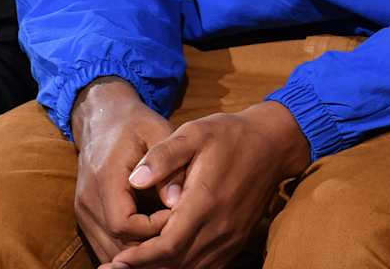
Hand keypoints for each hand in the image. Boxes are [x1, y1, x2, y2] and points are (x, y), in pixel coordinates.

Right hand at [71, 78, 177, 263]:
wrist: (102, 119)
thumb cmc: (135, 124)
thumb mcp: (157, 131)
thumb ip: (168, 164)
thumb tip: (176, 200)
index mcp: (105, 179)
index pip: (123, 224)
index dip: (153, 229)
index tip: (178, 216)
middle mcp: (88, 200)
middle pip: (114, 243)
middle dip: (147, 248)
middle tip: (178, 238)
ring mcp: (83, 211)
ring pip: (107, 248)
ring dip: (136, 253)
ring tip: (167, 244)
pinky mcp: (86, 215)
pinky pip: (104, 242)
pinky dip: (126, 249)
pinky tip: (151, 244)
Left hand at [99, 101, 311, 268]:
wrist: (274, 142)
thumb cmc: (231, 135)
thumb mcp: (195, 133)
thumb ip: (163, 155)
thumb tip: (134, 179)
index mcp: (205, 202)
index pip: (166, 246)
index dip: (138, 259)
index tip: (115, 263)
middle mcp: (220, 226)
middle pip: (175, 264)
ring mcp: (231, 236)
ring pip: (191, 268)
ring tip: (132, 268)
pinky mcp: (238, 239)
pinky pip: (207, 266)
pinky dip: (183, 268)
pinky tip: (165, 264)